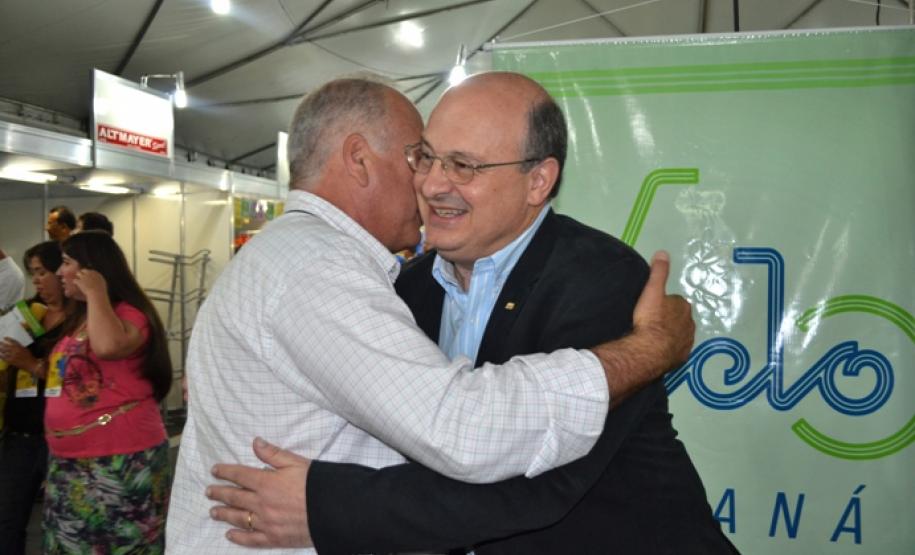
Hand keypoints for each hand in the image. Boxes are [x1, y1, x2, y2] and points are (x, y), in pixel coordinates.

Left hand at [0, 337, 35, 369]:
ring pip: (4, 351)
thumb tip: (12, 345)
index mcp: (20, 347)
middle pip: (6, 345)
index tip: (4, 337)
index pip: (13, 341)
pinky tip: (0, 355)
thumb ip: (19, 347)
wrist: (31, 364)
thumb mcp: (25, 350)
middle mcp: (16, 350)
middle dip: (1, 344)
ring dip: (0, 349)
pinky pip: (4, 357)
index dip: (8, 339)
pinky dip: (1, 356)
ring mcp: (13, 355)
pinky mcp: (11, 361)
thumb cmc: (29, 357)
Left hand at [73, 268, 106, 299]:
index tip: (87, 278)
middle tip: (81, 278)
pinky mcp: (79, 281)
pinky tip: (75, 285)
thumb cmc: (101, 291)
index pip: (90, 271)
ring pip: (78, 273)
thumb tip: (98, 280)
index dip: (88, 274)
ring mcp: (84, 277)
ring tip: (77, 281)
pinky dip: (75, 282)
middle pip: (84, 270)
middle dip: (82, 273)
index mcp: (96, 273)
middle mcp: (90, 273)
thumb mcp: (102, 284)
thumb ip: (100, 280)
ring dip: (78, 277)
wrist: (97, 294)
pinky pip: (75, 280)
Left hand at [207, 437, 312, 547]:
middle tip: (209, 491)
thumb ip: (273, 454)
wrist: (331, 511)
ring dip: (224, 514)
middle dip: (220, 493)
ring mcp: (265, 522)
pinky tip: (229, 535)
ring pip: (238, 518)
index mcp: (266, 482)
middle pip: (234, 497)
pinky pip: (251, 539)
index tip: (214, 471)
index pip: (240, 475)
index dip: (225, 472)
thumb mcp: (296, 462)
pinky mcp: (272, 538)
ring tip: (213, 511)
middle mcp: (261, 503)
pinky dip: (238, 537)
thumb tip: (255, 442)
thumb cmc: (315, 485)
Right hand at [632, 250, 694, 370]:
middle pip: (679, 318)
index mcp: (684, 306)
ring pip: (679, 334)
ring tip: (653, 337)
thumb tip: (663, 252)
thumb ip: (658, 272)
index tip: (651, 308)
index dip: (663, 304)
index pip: (675, 301)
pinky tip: (658, 350)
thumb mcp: (652, 291)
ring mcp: (687, 341)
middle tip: (651, 322)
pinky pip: (676, 350)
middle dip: (669, 319)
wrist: (649, 350)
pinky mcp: (682, 357)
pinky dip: (669, 349)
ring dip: (670, 334)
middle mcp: (690, 323)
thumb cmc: (650, 319)